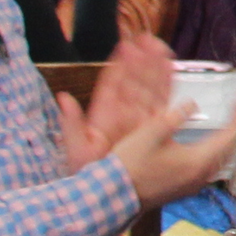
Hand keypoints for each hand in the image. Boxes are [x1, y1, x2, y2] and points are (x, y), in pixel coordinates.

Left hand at [57, 34, 178, 167]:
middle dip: (142, 61)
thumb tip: (63, 98)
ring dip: (156, 69)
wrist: (107, 196)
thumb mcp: (76, 149)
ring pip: (149, 89)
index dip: (120, 65)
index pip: (112, 84)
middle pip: (134, 82)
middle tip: (149, 38)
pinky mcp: (153, 130)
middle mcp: (123, 115)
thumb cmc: (90, 175)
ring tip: (162, 47)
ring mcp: (139, 121)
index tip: (126, 45)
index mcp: (104, 116)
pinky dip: (166, 87)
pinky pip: (161, 104)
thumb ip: (71, 123)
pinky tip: (171, 71)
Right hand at [109, 99, 235, 208]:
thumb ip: (175, 116)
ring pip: (220, 159)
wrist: (113, 196)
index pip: (231, 134)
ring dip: (224, 140)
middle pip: (229, 148)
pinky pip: (207, 168)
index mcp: (198, 161)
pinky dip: (212, 152)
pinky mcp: (183, 189)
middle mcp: (201, 176)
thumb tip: (192, 105)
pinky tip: (203, 145)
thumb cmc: (130, 165)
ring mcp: (193, 185)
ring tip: (225, 123)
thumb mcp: (151, 132)